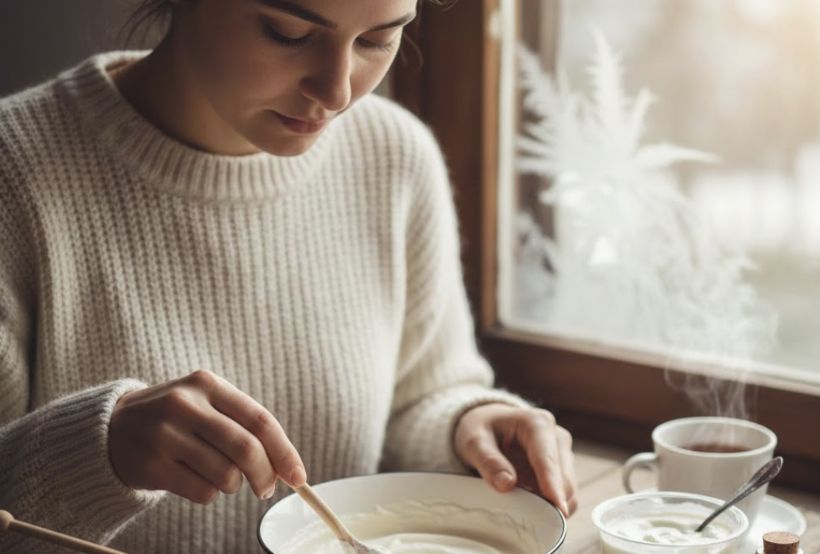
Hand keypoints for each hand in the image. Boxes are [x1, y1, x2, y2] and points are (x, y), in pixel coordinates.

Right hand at [108, 370, 305, 503]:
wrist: (112, 427)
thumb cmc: (178, 418)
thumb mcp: (206, 403)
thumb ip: (245, 426)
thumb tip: (288, 466)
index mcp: (207, 384)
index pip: (259, 420)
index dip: (284, 451)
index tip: (299, 476)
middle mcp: (185, 405)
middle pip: (246, 449)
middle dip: (265, 475)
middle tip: (266, 488)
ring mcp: (164, 435)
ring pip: (225, 475)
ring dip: (232, 485)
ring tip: (219, 474)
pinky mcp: (151, 465)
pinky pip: (202, 492)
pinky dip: (209, 494)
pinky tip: (193, 479)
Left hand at [453, 403, 576, 516]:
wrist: (488, 424)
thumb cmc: (482, 428)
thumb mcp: (474, 441)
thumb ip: (488, 461)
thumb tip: (506, 484)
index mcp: (536, 423)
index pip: (547, 459)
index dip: (553, 485)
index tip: (560, 509)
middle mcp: (556, 436)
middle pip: (563, 478)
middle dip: (550, 502)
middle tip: (525, 519)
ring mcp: (562, 453)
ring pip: (567, 489)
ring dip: (550, 505)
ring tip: (521, 508)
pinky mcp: (562, 468)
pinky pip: (563, 494)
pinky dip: (550, 505)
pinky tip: (529, 504)